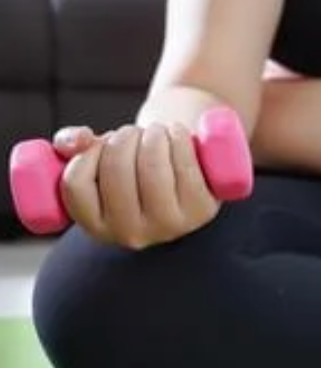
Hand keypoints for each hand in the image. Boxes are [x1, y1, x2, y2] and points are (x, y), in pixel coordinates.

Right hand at [53, 123, 219, 248]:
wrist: (187, 173)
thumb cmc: (135, 165)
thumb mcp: (99, 158)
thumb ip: (72, 144)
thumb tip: (78, 140)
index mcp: (97, 227)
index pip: (76, 183)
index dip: (88, 152)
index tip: (104, 142)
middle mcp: (132, 235)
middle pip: (116, 167)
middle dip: (125, 135)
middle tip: (136, 133)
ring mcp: (170, 226)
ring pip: (151, 165)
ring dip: (153, 134)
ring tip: (157, 132)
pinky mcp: (203, 211)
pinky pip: (184, 165)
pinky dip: (179, 139)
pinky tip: (177, 134)